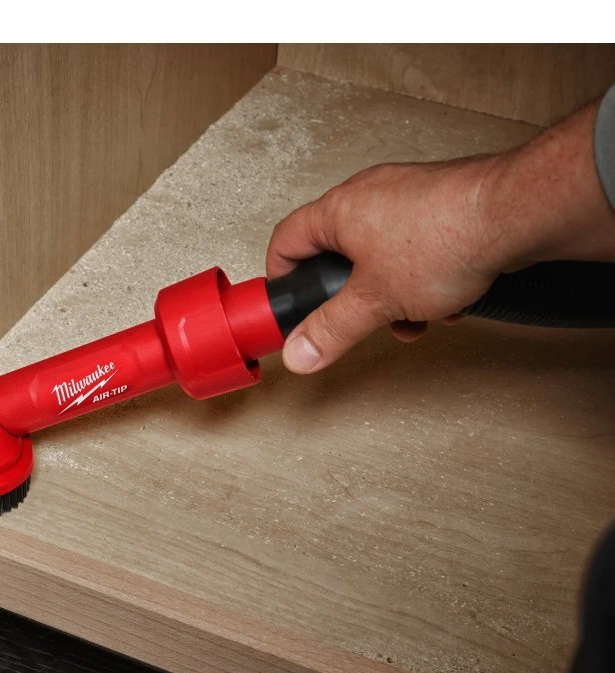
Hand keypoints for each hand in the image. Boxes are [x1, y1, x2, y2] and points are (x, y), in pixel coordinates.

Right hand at [267, 96, 614, 373]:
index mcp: (338, 210)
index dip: (281, 277)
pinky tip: (444, 301)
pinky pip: (416, 247)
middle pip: (337, 252)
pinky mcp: (442, 204)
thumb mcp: (375, 301)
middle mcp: (369, 194)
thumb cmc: (446, 236)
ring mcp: (407, 196)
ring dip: (391, 293)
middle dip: (350, 297)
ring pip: (380, 253)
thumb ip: (332, 330)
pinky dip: (422, 277)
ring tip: (410, 316)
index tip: (286, 302)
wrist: (516, 213)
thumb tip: (300, 352)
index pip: (287, 241)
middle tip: (355, 318)